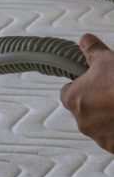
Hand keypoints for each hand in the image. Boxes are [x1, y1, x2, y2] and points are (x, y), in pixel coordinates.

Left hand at [60, 33, 113, 152]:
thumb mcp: (108, 61)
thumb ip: (93, 51)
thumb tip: (85, 40)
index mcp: (73, 99)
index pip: (68, 92)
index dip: (81, 85)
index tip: (94, 81)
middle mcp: (81, 121)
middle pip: (85, 109)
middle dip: (98, 102)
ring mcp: (99, 136)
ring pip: (101, 125)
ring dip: (110, 117)